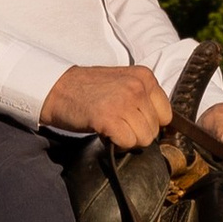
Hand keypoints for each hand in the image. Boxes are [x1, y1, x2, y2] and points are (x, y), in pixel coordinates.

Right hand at [42, 60, 171, 148]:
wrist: (56, 88)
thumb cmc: (88, 90)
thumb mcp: (123, 83)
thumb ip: (142, 98)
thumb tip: (159, 127)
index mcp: (145, 76)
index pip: (166, 114)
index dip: (150, 123)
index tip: (133, 122)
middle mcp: (137, 86)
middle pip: (155, 129)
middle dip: (137, 133)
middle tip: (117, 124)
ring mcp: (124, 101)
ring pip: (144, 139)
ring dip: (127, 140)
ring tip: (111, 128)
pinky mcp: (109, 117)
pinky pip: (128, 143)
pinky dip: (117, 144)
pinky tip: (105, 133)